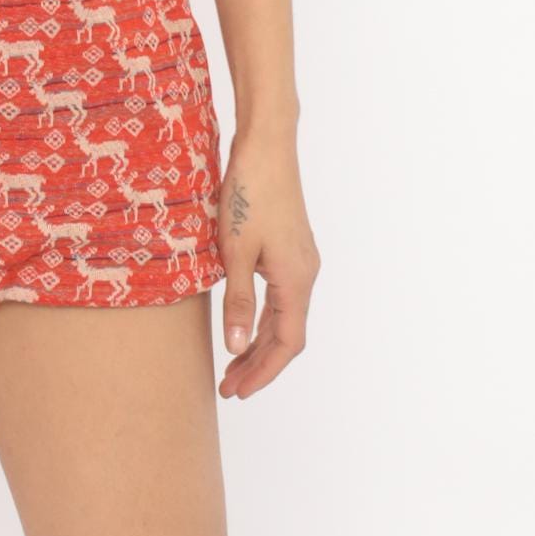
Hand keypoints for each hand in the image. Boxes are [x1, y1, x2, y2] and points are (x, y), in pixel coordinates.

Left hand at [214, 122, 318, 398]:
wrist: (267, 144)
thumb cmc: (249, 192)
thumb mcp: (235, 250)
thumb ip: (236, 301)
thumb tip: (235, 349)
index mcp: (296, 280)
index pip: (286, 344)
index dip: (263, 372)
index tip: (238, 391)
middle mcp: (305, 274)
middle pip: (286, 334)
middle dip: (258, 363)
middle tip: (229, 386)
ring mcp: (300, 259)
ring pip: (283, 314)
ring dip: (259, 340)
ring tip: (232, 361)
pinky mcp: (290, 245)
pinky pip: (279, 294)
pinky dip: (262, 314)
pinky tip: (242, 319)